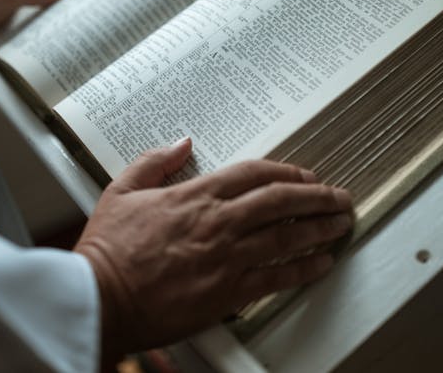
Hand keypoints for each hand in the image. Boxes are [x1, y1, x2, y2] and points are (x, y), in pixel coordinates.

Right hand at [74, 137, 352, 363]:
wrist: (101, 298)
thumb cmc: (108, 251)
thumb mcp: (121, 191)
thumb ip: (154, 162)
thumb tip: (182, 143)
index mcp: (195, 195)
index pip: (254, 173)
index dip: (286, 170)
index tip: (303, 174)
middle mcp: (218, 222)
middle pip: (282, 200)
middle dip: (317, 196)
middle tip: (337, 197)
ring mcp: (226, 257)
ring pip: (287, 236)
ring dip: (320, 228)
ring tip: (341, 224)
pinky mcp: (227, 292)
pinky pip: (277, 277)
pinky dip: (304, 269)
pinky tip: (321, 263)